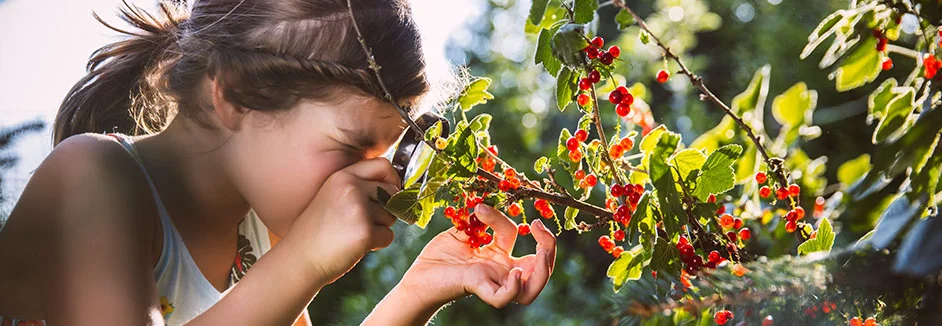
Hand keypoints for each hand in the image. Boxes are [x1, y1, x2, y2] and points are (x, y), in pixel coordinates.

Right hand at [284, 158, 400, 282]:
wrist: (299, 259)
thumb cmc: (318, 231)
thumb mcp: (333, 197)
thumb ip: (359, 186)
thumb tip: (396, 188)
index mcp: (342, 176)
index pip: (383, 165)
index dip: (392, 180)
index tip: (388, 194)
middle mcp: (351, 188)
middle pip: (393, 191)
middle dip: (387, 209)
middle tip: (364, 222)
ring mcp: (358, 209)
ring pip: (392, 216)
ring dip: (379, 228)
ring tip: (352, 233)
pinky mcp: (365, 232)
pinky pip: (388, 236)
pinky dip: (377, 244)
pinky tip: (355, 246)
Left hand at [400, 203, 556, 307]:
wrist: (417, 276)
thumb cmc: (439, 257)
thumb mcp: (462, 231)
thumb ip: (479, 219)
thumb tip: (486, 200)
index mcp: (499, 257)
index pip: (527, 246)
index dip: (532, 230)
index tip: (531, 218)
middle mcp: (500, 270)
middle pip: (540, 270)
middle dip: (549, 248)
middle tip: (539, 227)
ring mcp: (492, 281)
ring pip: (530, 290)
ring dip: (542, 270)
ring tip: (538, 253)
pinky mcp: (479, 288)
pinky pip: (504, 297)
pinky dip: (514, 287)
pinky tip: (514, 272)